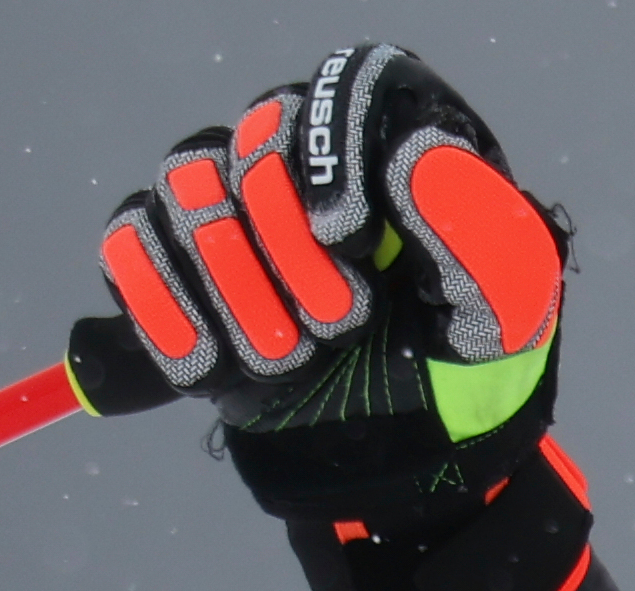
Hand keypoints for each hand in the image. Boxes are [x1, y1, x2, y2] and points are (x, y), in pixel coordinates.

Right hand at [88, 43, 587, 590]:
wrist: (410, 451)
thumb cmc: (468, 368)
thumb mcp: (505, 310)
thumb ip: (474, 229)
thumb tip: (409, 155)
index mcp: (393, 146)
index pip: (343, 95)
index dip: (332, 158)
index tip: (349, 237)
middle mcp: (306, 155)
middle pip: (250, 146)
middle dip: (290, 251)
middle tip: (343, 327)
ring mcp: (234, 202)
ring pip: (182, 188)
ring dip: (233, 288)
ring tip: (289, 360)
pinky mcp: (179, 259)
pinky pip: (128, 243)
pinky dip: (163, 306)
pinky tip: (216, 365)